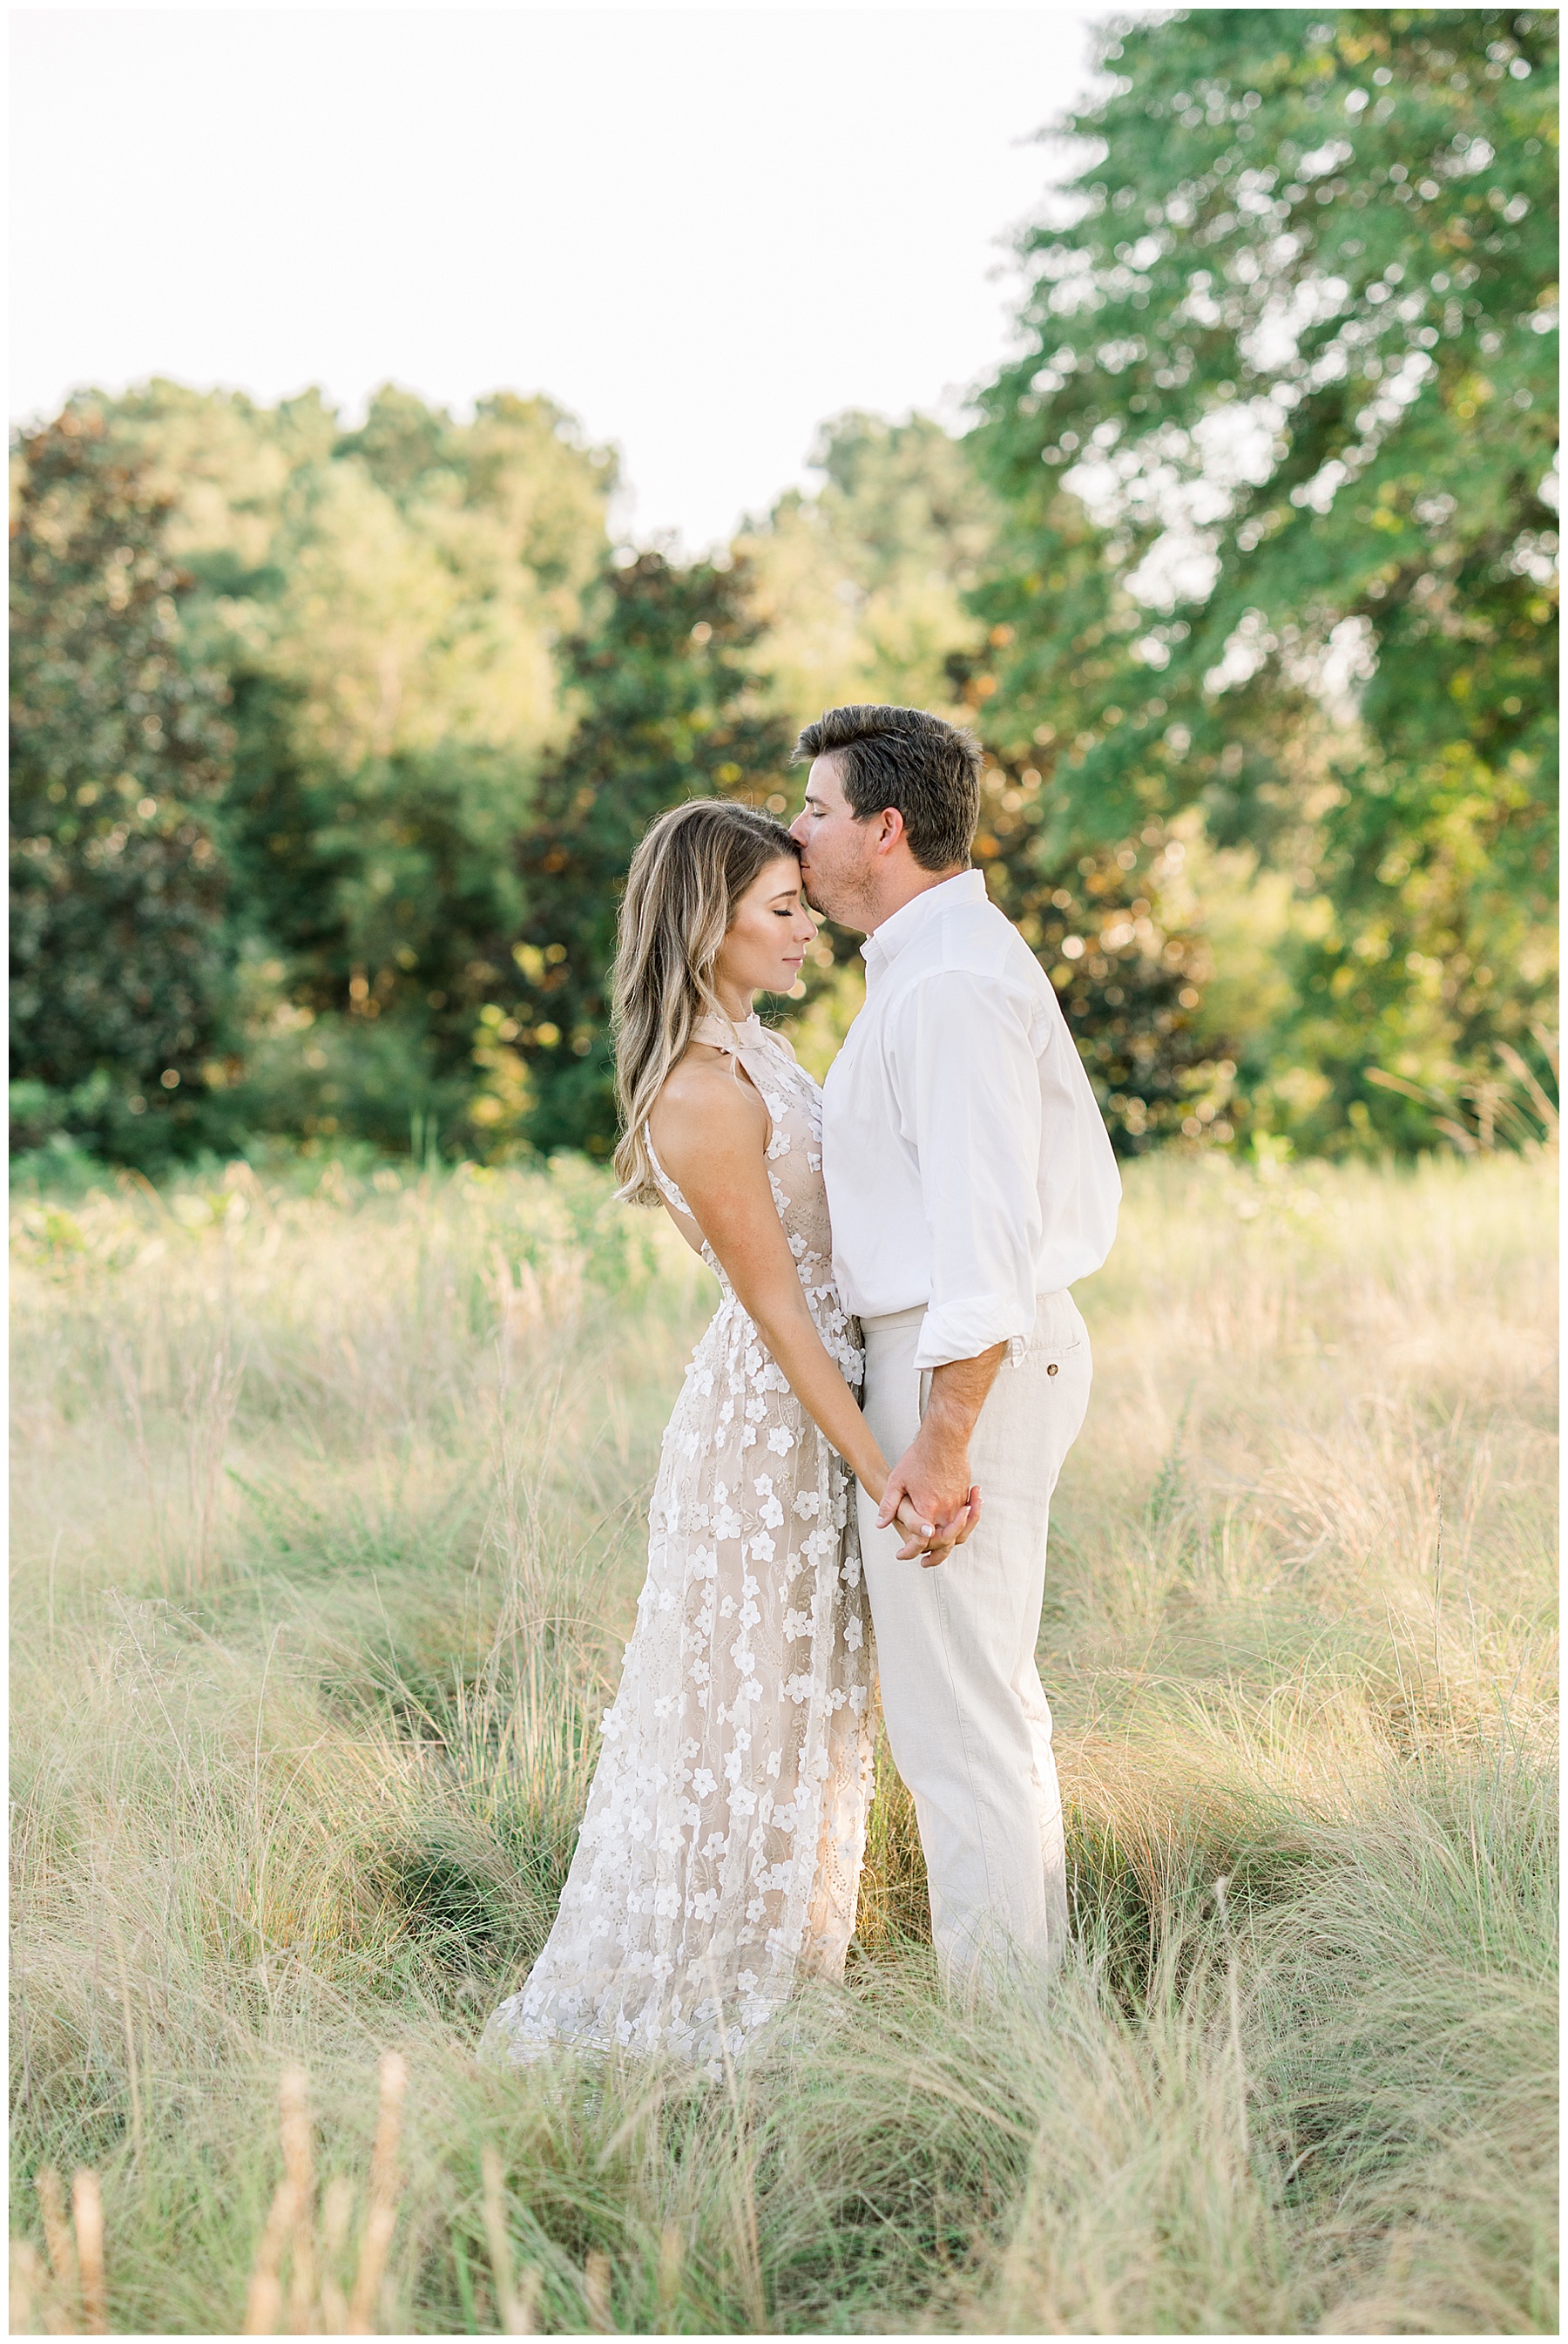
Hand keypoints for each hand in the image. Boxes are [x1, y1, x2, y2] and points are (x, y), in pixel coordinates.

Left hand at [877, 1429, 979, 1554]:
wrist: (944, 1440)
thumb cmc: (920, 1457)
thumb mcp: (897, 1481)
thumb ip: (888, 1505)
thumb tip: (880, 1523)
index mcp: (927, 1511)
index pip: (920, 1542)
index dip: (910, 1552)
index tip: (902, 1555)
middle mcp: (945, 1511)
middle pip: (943, 1544)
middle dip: (935, 1557)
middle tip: (925, 1562)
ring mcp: (958, 1504)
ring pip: (959, 1534)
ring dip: (950, 1545)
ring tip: (942, 1549)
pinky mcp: (965, 1496)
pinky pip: (965, 1520)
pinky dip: (961, 1528)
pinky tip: (952, 1527)